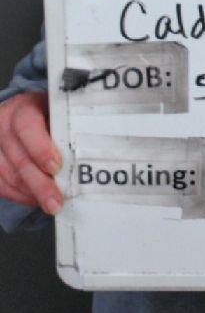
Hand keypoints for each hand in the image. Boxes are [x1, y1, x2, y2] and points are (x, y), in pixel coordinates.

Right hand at [0, 92, 62, 213]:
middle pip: (20, 159)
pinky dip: (20, 196)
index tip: (56, 167)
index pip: (27, 127)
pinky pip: (2, 186)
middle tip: (57, 201)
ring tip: (51, 204)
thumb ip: (68, 126)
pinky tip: (37, 200)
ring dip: (32, 194)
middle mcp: (3, 126)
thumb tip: (88, 150)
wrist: (25, 113)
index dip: (40, 149)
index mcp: (22, 108)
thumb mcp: (59, 110)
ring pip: (9, 176)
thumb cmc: (49, 113)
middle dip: (40, 184)